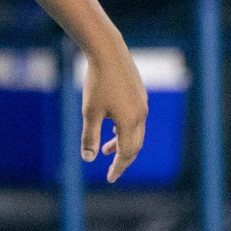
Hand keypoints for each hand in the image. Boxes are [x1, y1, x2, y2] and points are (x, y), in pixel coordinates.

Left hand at [80, 44, 148, 182]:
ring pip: (135, 131)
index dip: (118, 168)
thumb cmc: (97, 82)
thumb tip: (88, 159)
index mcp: (130, 122)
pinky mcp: (139, 93)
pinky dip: (125, 128)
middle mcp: (141, 114)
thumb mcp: (90, 112)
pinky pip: (135, 118)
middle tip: (111, 169)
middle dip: (123, 158)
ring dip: (122, 142)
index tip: (110, 179)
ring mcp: (142, 102)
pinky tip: (111, 124)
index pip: (127, 153)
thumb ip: (90, 136)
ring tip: (106, 148)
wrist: (108, 51)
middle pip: (135, 145)